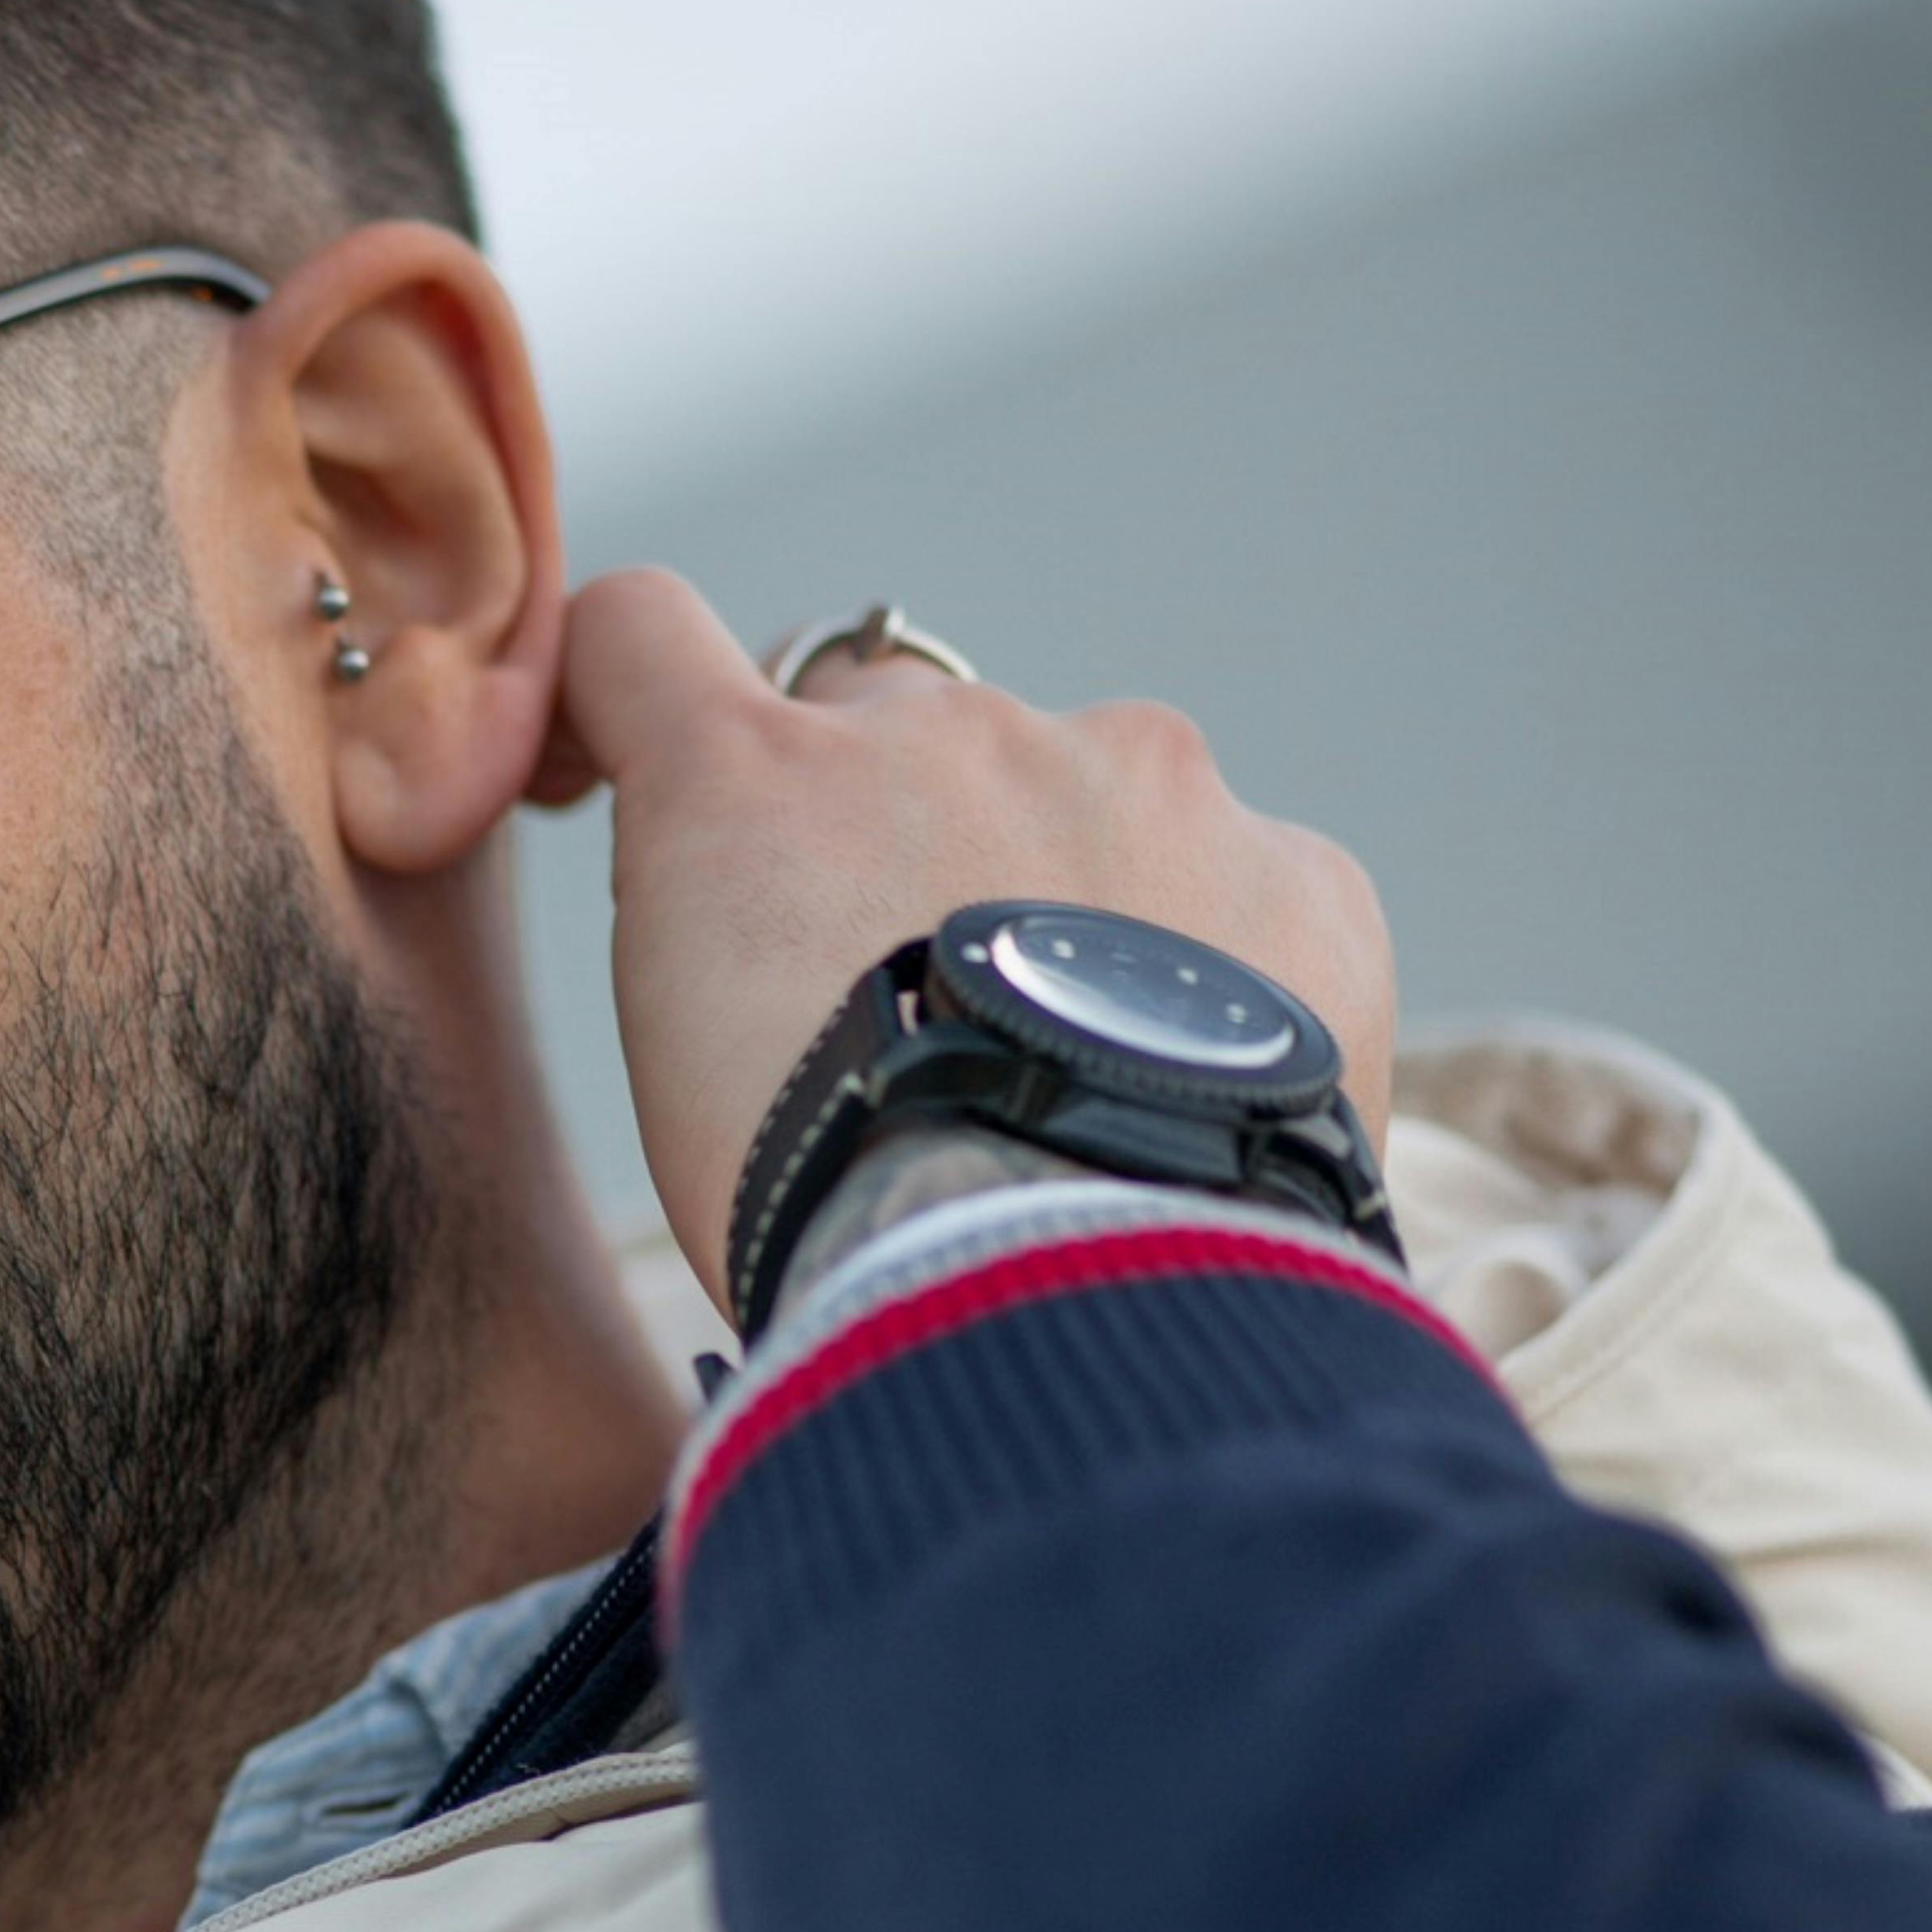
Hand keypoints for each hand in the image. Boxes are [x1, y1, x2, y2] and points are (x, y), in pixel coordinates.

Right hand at [535, 575, 1397, 1300]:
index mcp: (754, 779)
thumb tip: (784, 925)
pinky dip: (1213, 969)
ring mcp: (1140, 781)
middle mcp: (948, 729)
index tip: (639, 768)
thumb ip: (717, 928)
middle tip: (905, 1004)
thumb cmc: (830, 1218)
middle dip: (886, 831)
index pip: (643, 634)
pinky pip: (1246, 887)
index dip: (639, 697)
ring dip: (1062, 890)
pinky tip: (1188, 1088)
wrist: (1060, 1297)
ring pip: (1082, 797)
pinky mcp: (1292, 869)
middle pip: (893, 730)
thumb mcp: (682, 1062)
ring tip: (1070, 1075)